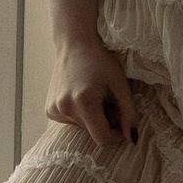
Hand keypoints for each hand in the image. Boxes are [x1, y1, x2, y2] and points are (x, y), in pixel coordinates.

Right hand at [45, 33, 138, 149]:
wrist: (74, 43)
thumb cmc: (99, 60)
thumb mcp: (120, 84)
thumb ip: (129, 112)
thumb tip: (132, 137)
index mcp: (83, 102)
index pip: (102, 138)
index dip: (116, 133)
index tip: (122, 120)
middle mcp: (65, 108)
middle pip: (92, 133)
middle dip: (105, 123)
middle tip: (109, 102)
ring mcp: (54, 110)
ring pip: (82, 129)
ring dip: (93, 118)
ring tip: (95, 96)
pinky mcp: (49, 110)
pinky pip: (71, 122)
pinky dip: (81, 114)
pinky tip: (82, 96)